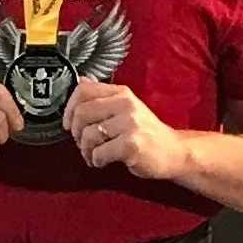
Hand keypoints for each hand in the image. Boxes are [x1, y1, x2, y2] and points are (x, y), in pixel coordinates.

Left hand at [67, 81, 188, 178]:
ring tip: (93, 155)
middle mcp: (126, 104)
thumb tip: (81, 80)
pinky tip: (102, 162)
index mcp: (122, 93)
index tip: (69, 123)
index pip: (84, 90)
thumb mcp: (127, 108)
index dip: (69, 108)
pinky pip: (99, 153)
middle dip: (76, 133)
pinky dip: (96, 161)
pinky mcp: (131, 144)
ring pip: (88, 135)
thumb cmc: (147, 132)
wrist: (174, 151)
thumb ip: (104, 96)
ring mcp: (129, 124)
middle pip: (82, 113)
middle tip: (82, 143)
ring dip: (85, 150)